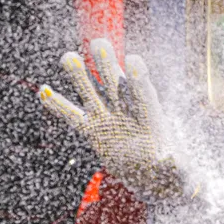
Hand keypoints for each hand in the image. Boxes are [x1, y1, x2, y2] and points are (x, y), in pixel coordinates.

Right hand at [39, 39, 192, 202]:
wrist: (156, 180)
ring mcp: (108, 118)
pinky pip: (73, 116)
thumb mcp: (180, 173)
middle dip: (108, 63)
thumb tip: (170, 159)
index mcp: (152, 115)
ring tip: (69, 58)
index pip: (143, 91)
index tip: (133, 61)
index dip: (138, 77)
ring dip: (80, 75)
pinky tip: (44, 91)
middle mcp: (128, 110)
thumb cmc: (174, 175)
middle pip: (116, 82)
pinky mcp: (93, 131)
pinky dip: (58, 105)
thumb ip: (176, 165)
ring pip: (91, 92)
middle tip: (99, 43)